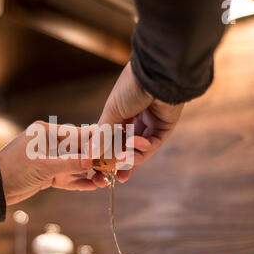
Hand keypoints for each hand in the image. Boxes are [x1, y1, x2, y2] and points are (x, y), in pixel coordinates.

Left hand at [0, 121, 105, 205]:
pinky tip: (94, 185)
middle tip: (114, 165)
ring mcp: (50, 160)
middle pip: (79, 150)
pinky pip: (68, 178)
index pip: (77, 135)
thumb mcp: (43, 165)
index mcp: (47, 133)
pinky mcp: (48, 175)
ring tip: (106, 180)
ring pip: (76, 166)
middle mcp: (50, 145)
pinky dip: (80, 182)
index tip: (112, 144)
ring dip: (90, 173)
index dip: (95, 141)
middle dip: (96, 159)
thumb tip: (92, 161)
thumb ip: (69, 163)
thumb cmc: (13, 169)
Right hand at [97, 62, 183, 182]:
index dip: (106, 155)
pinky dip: (142, 146)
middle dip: (121, 164)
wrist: (155, 76)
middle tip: (114, 176)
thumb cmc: (130, 88)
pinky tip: (134, 141)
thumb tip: (89, 154)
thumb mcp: (111, 112)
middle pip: (127, 148)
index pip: (112, 140)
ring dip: (131, 157)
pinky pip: (152, 144)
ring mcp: (150, 125)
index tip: (99, 168)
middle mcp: (135, 121)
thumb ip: (102, 135)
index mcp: (119, 115)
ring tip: (122, 161)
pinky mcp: (164, 128)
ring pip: (140, 150)